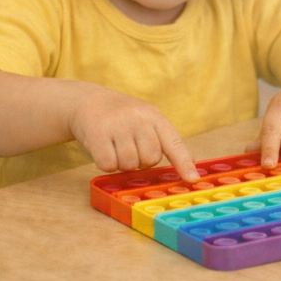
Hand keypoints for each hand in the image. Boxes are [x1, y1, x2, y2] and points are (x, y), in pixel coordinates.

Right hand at [69, 88, 198, 182]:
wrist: (88, 101)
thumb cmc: (122, 117)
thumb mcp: (147, 121)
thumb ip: (167, 141)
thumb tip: (192, 161)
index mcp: (155, 117)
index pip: (174, 143)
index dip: (183, 163)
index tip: (192, 179)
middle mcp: (139, 118)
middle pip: (150, 160)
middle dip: (139, 160)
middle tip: (129, 146)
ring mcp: (119, 125)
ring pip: (129, 165)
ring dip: (121, 163)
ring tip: (115, 145)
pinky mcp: (98, 133)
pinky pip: (109, 165)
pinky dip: (105, 164)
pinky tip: (103, 148)